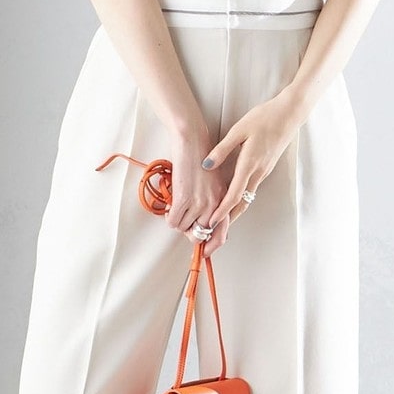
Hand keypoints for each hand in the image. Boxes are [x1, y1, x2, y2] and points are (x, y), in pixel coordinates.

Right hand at [162, 126, 235, 258]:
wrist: (192, 141)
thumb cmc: (201, 160)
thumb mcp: (214, 184)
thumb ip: (212, 205)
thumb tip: (202, 226)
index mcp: (224, 201)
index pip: (222, 233)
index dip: (212, 246)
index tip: (205, 253)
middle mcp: (215, 205)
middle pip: (199, 234)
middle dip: (189, 230)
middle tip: (183, 218)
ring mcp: (199, 202)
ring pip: (183, 228)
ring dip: (177, 219)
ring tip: (177, 204)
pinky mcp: (184, 198)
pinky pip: (173, 221)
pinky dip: (169, 215)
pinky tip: (171, 203)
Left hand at [197, 92, 301, 255]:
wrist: (289, 114)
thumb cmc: (264, 118)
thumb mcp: (239, 130)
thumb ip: (222, 149)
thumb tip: (206, 165)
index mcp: (250, 163)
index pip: (234, 194)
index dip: (222, 211)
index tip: (211, 223)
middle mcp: (258, 172)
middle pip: (242, 203)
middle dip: (228, 219)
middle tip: (216, 231)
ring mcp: (264, 171)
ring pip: (247, 198)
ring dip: (235, 210)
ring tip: (221, 221)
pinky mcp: (266, 168)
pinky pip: (251, 189)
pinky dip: (241, 199)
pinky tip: (232, 200)